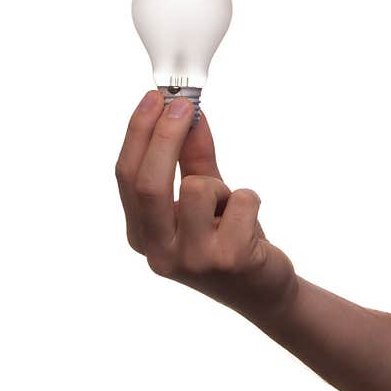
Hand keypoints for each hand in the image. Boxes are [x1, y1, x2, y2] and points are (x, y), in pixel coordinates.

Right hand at [116, 91, 297, 322]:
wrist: (262, 292)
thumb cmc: (226, 240)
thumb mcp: (204, 197)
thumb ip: (193, 158)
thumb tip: (189, 112)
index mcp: (141, 234)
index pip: (127, 175)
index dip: (140, 132)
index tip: (157, 98)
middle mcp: (159, 251)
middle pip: (149, 182)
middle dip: (165, 135)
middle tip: (184, 105)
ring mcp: (192, 259)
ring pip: (198, 187)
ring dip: (219, 185)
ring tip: (226, 206)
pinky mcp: (229, 260)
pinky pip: (239, 200)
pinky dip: (248, 200)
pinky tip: (249, 225)